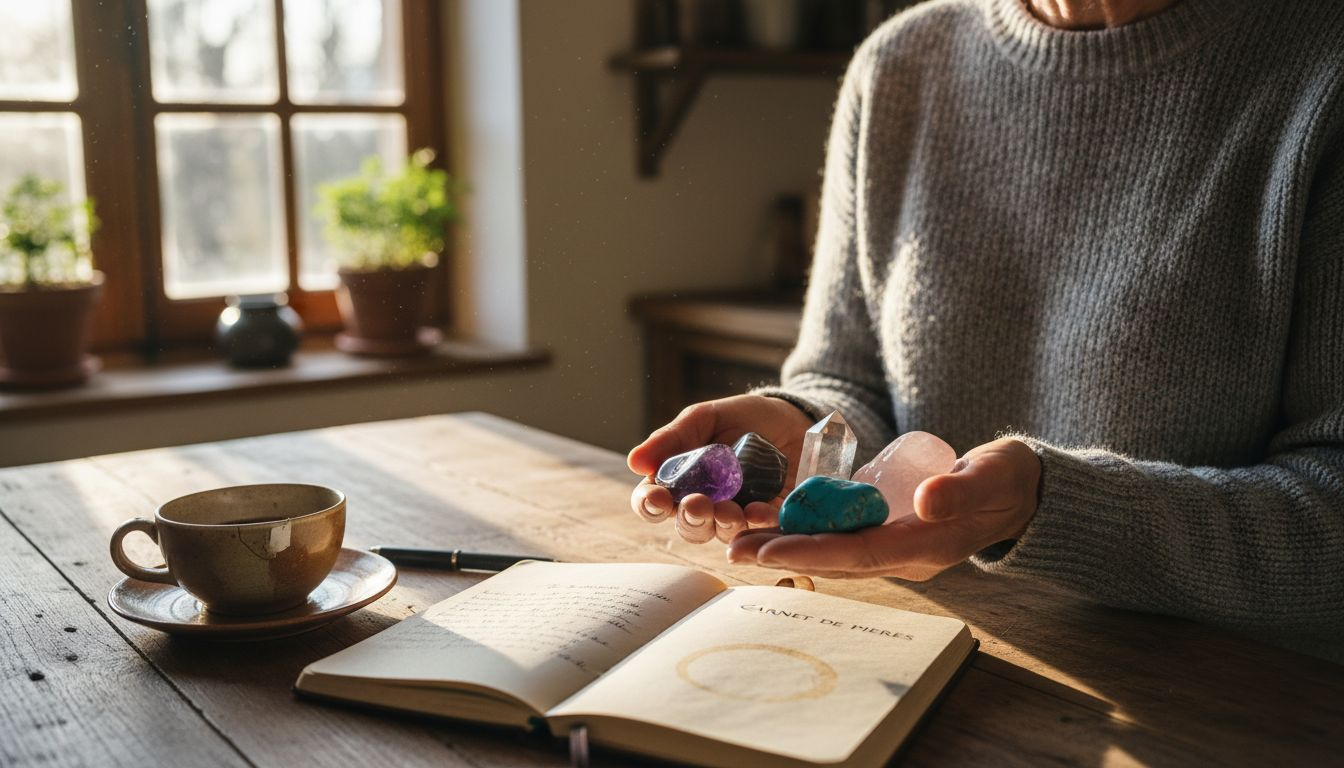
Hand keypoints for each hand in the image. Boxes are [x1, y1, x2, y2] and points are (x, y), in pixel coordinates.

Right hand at [629, 395, 812, 543]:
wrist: (794, 420)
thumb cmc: (743, 418)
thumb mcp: (705, 418)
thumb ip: (672, 439)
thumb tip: (634, 461)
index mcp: (679, 481)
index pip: (652, 502)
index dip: (650, 505)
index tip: (657, 498)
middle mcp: (704, 504)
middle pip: (686, 526)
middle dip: (689, 519)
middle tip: (697, 504)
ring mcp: (735, 516)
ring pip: (719, 534)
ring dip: (722, 525)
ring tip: (731, 510)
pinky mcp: (767, 522)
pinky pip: (759, 533)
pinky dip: (758, 524)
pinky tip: (760, 510)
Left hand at [726, 438, 1040, 579]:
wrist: (1023, 491)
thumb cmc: (1009, 480)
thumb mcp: (994, 476)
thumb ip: (962, 488)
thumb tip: (924, 500)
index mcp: (927, 546)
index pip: (859, 553)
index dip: (812, 551)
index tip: (768, 549)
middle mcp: (906, 555)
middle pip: (836, 559)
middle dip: (785, 555)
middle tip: (733, 549)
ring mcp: (897, 547)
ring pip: (834, 552)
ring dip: (788, 547)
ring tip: (740, 540)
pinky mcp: (891, 534)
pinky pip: (842, 540)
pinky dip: (807, 535)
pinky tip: (774, 527)